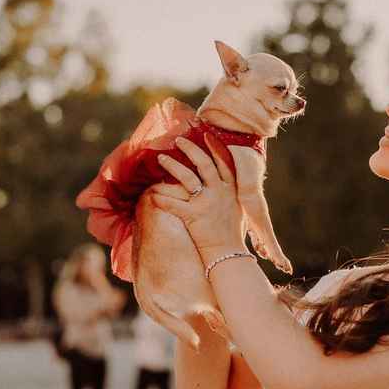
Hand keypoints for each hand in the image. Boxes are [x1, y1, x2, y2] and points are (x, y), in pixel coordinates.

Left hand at [150, 134, 247, 263]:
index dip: (215, 147)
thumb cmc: (232, 233)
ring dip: (172, 166)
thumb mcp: (237, 208)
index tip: (206, 135)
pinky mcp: (193, 215)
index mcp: (231, 189)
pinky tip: (151, 194)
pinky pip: (173, 203)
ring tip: (161, 159)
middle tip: (178, 141)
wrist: (228, 253)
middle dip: (190, 149)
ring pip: (187, 178)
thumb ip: (230, 194)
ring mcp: (206, 203)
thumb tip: (222, 183)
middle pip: (204, 163)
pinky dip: (161, 198)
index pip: (224, 162)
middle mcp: (219, 192)